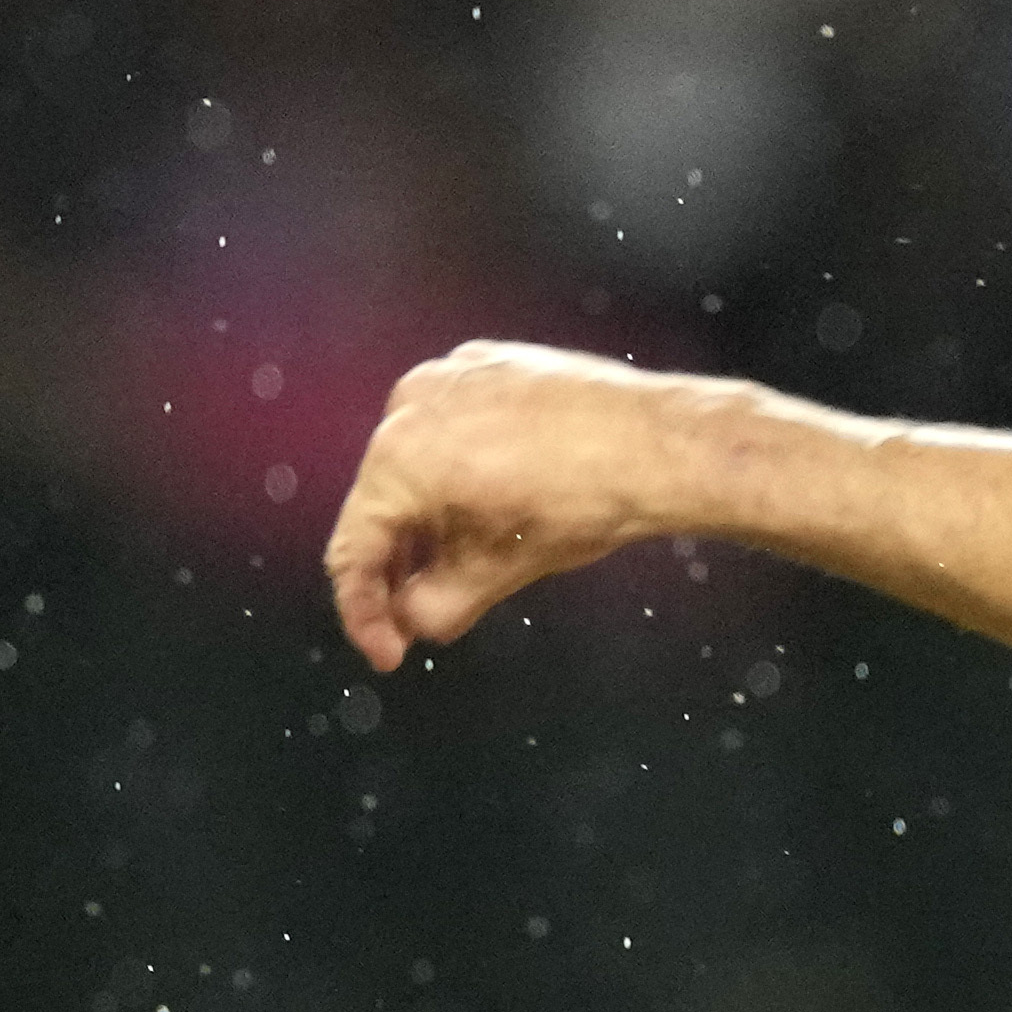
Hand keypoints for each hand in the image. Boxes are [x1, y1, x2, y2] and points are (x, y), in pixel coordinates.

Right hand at [321, 341, 729, 668]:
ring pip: (414, 462)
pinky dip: (457, 471)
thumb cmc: (585, 500)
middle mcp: (411, 404)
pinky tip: (493, 504)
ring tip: (463, 562)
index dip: (364, 612)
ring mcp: (450, 375)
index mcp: (400, 458)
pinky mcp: (487, 363)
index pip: (353, 548)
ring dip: (428, 518)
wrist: (657, 444)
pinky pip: (451, 427)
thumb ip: (437, 605)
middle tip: (421, 613)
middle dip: (399, 564)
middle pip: (380, 502)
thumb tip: (413, 620)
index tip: (388, 648)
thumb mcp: (501, 569)